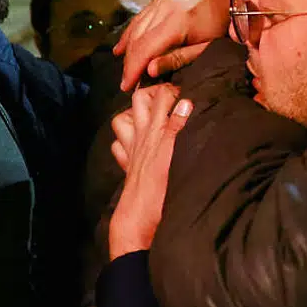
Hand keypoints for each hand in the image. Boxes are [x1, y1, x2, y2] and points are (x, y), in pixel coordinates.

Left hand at [108, 84, 192, 259]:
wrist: (139, 218)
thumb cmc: (161, 188)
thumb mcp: (176, 153)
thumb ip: (179, 126)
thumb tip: (186, 102)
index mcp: (157, 130)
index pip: (163, 96)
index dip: (174, 88)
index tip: (188, 90)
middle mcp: (141, 136)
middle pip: (140, 100)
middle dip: (152, 92)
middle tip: (168, 95)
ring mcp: (132, 150)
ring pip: (122, 120)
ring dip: (133, 114)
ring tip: (148, 116)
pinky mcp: (128, 166)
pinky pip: (119, 146)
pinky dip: (124, 141)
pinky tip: (134, 144)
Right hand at [113, 0, 242, 91]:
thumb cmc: (225, 27)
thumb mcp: (206, 48)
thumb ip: (177, 59)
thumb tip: (149, 70)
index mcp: (177, 21)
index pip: (145, 48)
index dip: (133, 68)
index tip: (126, 86)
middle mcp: (165, 6)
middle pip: (138, 38)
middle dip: (130, 63)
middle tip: (126, 83)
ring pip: (136, 28)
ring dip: (128, 50)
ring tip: (125, 70)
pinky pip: (141, 18)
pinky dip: (131, 34)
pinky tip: (122, 48)